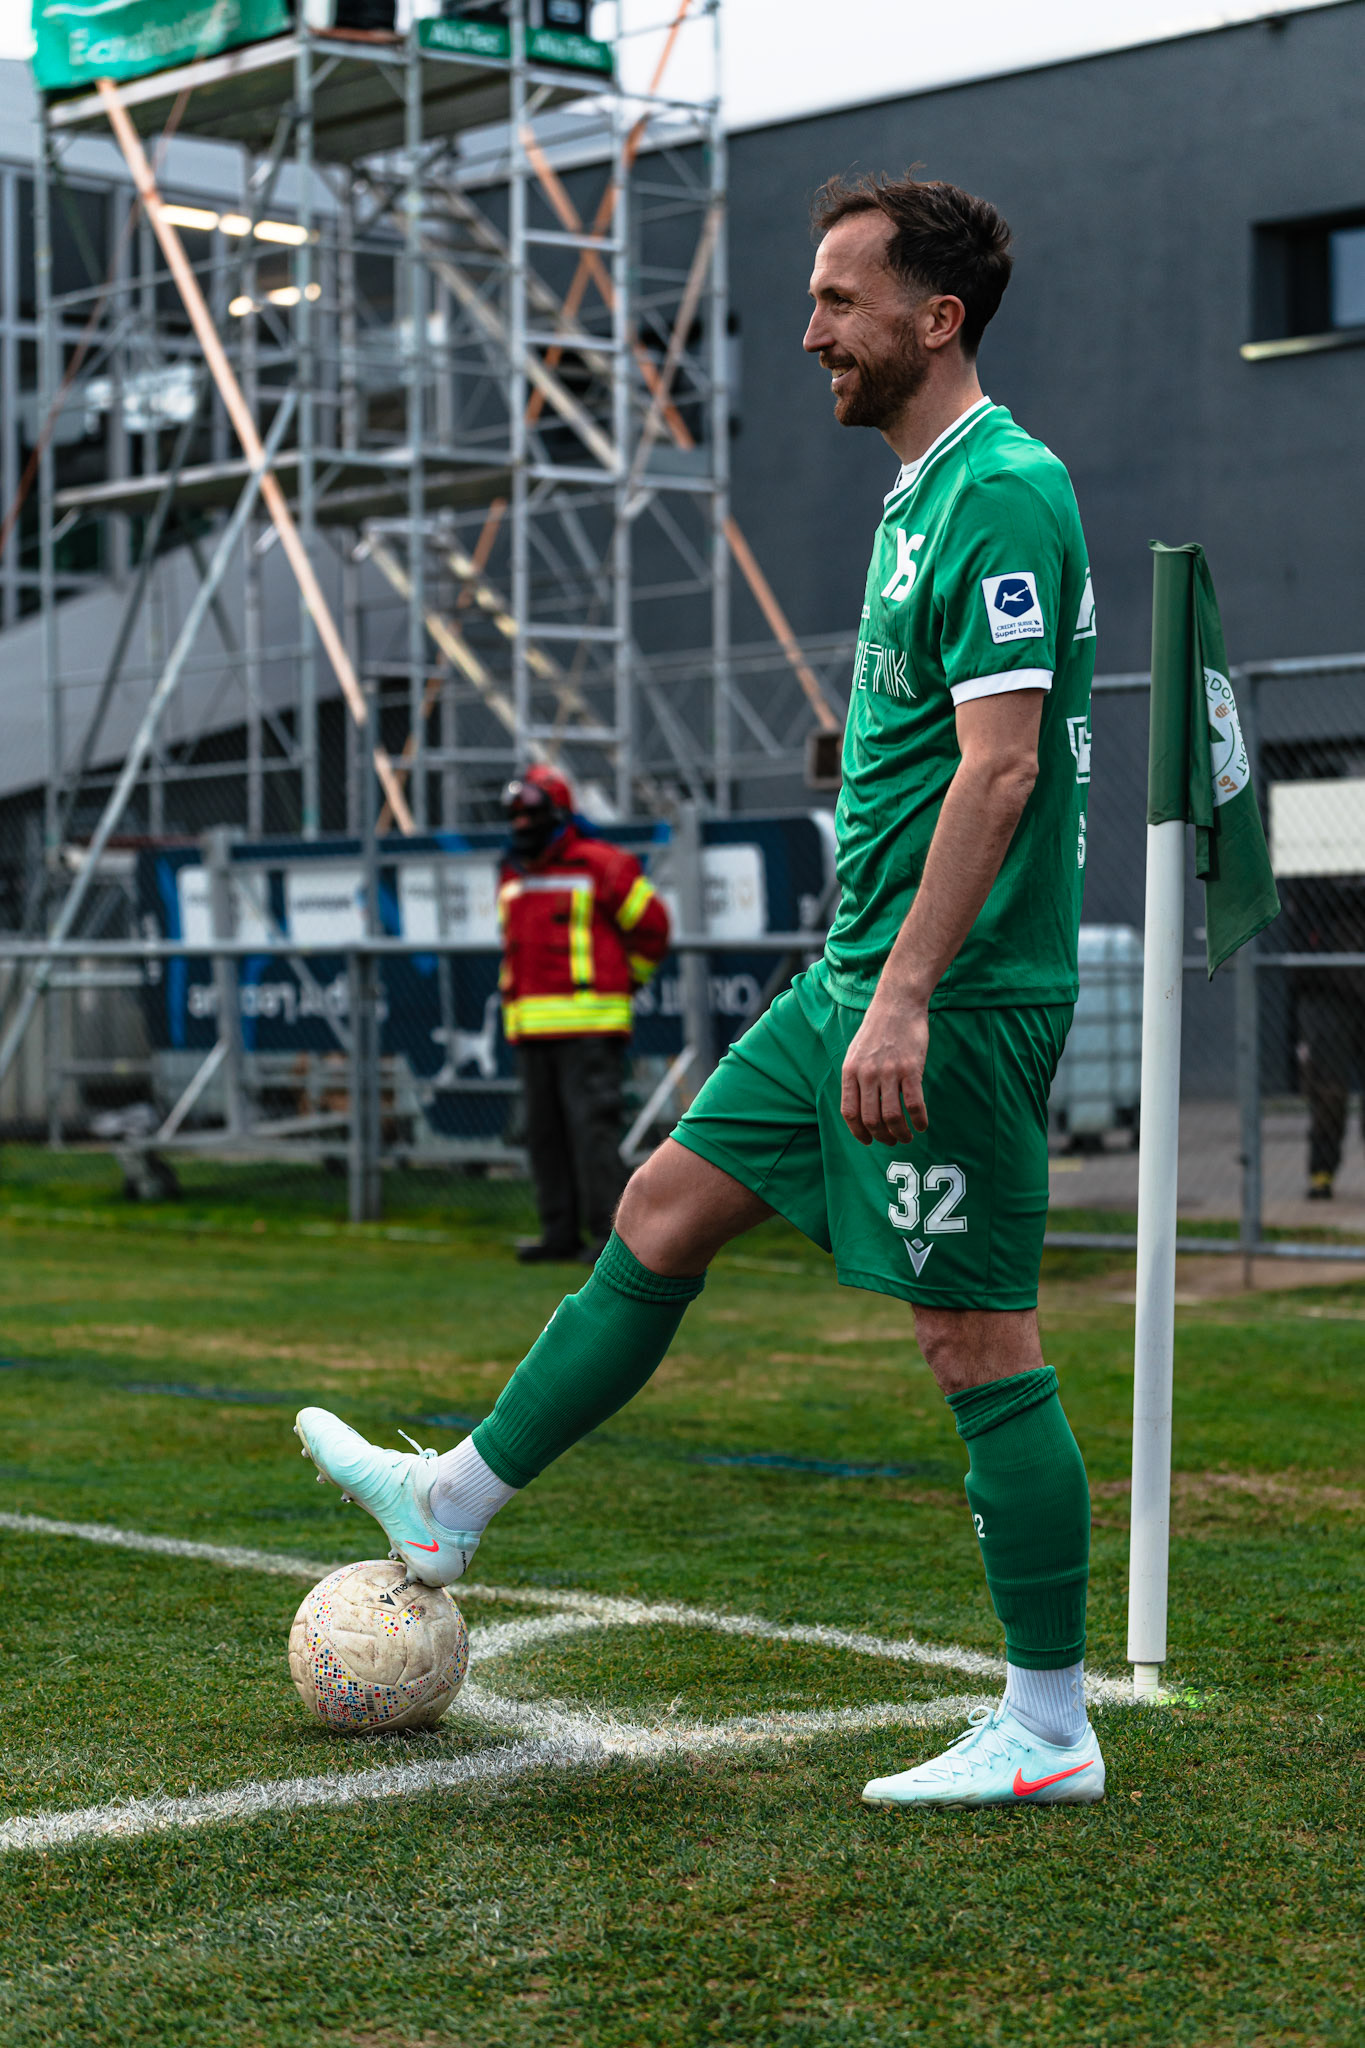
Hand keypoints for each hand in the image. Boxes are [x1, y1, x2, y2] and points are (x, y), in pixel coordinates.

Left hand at [840, 991, 929, 1146]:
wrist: (897, 1003)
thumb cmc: (878, 1028)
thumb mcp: (856, 1053)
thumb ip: (856, 1078)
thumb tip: (861, 1107)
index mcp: (850, 1071)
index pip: (850, 1112)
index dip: (858, 1132)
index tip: (868, 1141)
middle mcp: (867, 1074)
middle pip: (871, 1119)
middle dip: (882, 1137)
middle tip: (892, 1141)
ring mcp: (889, 1072)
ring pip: (892, 1116)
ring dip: (901, 1133)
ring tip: (907, 1137)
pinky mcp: (910, 1068)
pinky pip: (914, 1104)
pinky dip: (919, 1120)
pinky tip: (922, 1124)